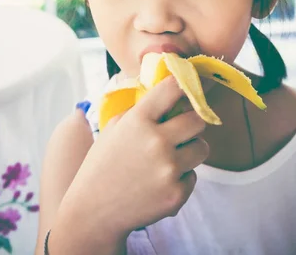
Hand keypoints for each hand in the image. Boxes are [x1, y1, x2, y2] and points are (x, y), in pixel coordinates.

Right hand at [59, 75, 208, 239]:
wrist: (94, 211)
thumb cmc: (103, 163)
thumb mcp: (114, 126)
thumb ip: (140, 108)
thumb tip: (166, 91)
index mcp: (138, 119)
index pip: (173, 88)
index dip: (184, 84)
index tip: (189, 86)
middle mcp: (157, 141)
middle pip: (198, 120)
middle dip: (192, 122)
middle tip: (182, 129)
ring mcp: (169, 169)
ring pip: (202, 148)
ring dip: (190, 150)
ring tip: (169, 157)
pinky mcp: (177, 194)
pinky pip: (193, 176)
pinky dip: (181, 178)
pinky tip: (160, 182)